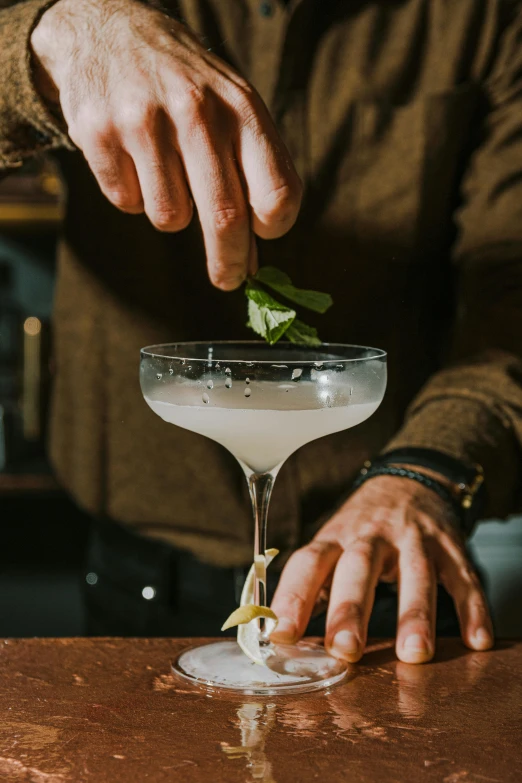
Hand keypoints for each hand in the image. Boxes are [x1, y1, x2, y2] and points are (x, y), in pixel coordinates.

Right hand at [30, 0, 301, 289]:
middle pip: (226, 218)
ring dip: (171, 211)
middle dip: (229, 262)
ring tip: (164, 169)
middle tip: (227, 280)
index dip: (272, 227)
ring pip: (170, 218)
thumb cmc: (186, 87)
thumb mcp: (232, 112)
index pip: (276, 192)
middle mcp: (196, 111)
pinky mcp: (99, 133)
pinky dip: (132, 193)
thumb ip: (250, 178)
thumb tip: (251, 262)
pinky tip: (131, 156)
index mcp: (241, 108)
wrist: (110, 31)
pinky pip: (127, 202)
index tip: (261, 237)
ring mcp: (144, 121)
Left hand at [270, 475, 493, 662]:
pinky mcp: (449, 546)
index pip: (309, 563)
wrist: (407, 482)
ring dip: (415, 613)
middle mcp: (372, 536)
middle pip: (359, 567)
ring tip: (413, 654)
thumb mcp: (332, 546)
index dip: (293, 596)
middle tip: (345, 649)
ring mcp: (413, 538)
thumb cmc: (360, 529)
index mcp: (335, 538)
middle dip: (351, 609)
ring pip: (415, 573)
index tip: (281, 634)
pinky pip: (463, 577)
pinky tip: (476, 640)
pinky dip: (472, 608)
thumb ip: (314, 588)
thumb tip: (282, 636)